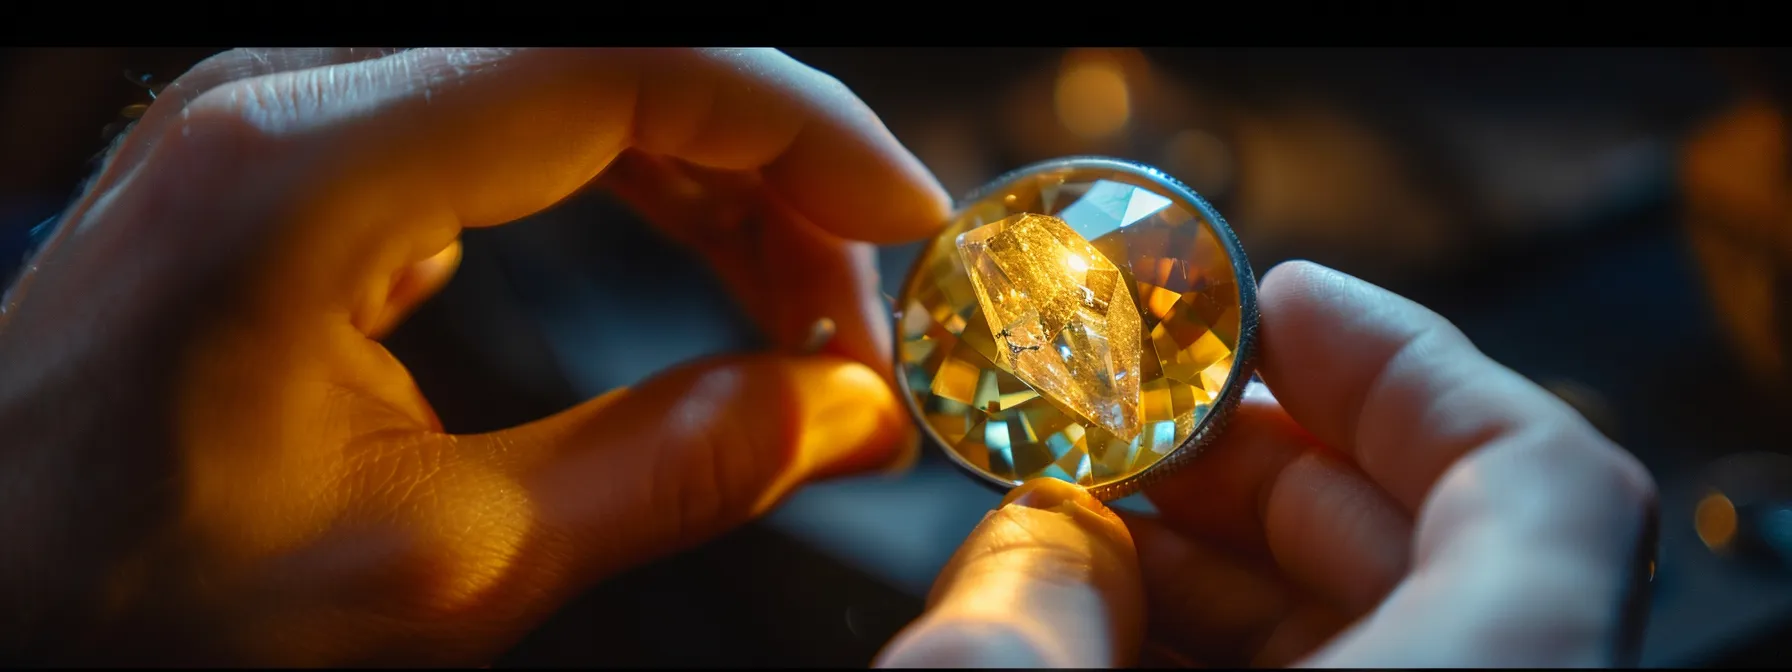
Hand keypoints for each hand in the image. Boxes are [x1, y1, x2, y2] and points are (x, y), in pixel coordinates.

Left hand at [0, 47, 947, 665]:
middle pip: (613, 59)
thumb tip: (841, 412)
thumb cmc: (136, 612)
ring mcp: (287, 115)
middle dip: (773, 178)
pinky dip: (632, 193)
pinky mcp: (295, 160)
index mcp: (313, 169)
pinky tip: (699, 285)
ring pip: (572, 86)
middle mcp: (294, 97)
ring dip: (713, 188)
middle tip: (859, 327)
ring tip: (802, 327)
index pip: (629, 63)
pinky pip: (510, 127)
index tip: (909, 226)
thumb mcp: (441, 569)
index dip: (804, 131)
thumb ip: (669, 472)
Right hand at [876, 261, 1656, 667]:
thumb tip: (1021, 544)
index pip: (1537, 477)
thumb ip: (1021, 613)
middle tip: (1138, 429)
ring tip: (1095, 543)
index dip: (1407, 361)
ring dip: (1238, 573)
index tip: (1279, 304)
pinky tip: (1117, 643)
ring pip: (1388, 636)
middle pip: (1443, 545)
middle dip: (1272, 462)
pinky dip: (1235, 661)